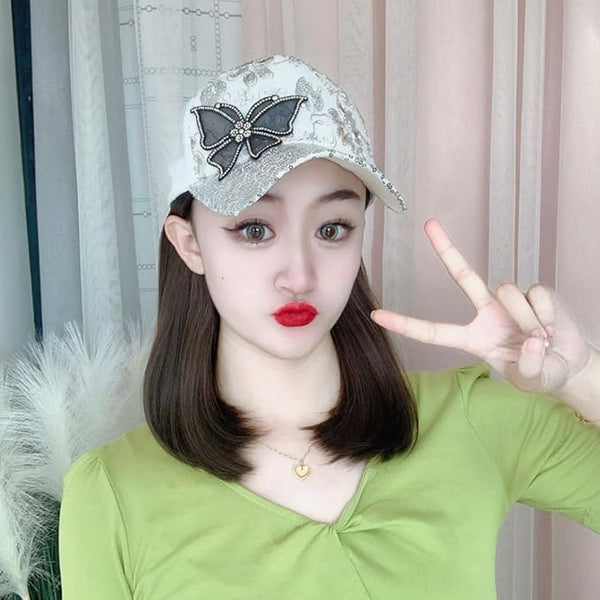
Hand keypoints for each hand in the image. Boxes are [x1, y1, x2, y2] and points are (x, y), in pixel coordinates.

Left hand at [370, 218, 590, 394]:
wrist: (569, 363)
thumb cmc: (541, 372)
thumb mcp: (530, 381)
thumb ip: (528, 369)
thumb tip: (531, 340)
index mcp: (473, 338)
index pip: (434, 332)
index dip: (406, 324)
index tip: (377, 315)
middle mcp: (487, 312)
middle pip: (462, 275)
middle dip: (446, 248)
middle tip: (428, 223)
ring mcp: (510, 300)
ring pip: (508, 292)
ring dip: (528, 321)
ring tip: (541, 339)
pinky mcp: (535, 291)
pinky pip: (536, 294)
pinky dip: (547, 315)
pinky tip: (551, 326)